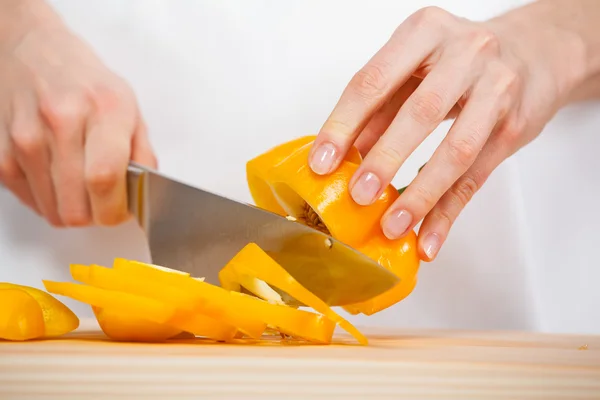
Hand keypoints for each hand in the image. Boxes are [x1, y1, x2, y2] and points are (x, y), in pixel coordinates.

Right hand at [0, 2, 155, 226]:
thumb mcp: (130, 107)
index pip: (104, 179)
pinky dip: (46, 199)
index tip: (118, 210)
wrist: (33, 52)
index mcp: (105, 110)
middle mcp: (62, 121)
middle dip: (95, 214)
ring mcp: (27, 137)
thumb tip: (144, 196)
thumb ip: (143, 155)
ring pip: (53, 211)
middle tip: (101, 199)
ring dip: (71, 208)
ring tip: (79, 182)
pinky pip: (29, 201)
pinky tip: (56, 175)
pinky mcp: (1, 151)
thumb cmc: (87, 83)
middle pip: (76, 207)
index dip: (113, 209)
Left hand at [308, 4, 592, 260]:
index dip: (343, 124)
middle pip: (421, 113)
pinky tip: (427, 237)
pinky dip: (448, 213)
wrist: (535, 50)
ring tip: (392, 225)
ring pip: (456, 151)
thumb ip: (380, 105)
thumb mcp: (415, 65)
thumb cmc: (461, 58)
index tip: (322, 161)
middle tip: (358, 195)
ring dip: (420, 195)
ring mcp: (496, 90)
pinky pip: (476, 178)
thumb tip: (347, 154)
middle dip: (385, 159)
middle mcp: (466, 54)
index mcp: (425, 32)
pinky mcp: (513, 127)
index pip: (374, 81)